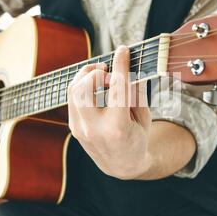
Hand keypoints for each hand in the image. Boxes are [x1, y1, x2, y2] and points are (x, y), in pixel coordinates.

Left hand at [67, 46, 151, 179]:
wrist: (122, 165)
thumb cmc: (137, 138)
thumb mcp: (143, 116)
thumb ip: (135, 90)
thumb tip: (127, 65)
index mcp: (118, 127)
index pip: (117, 87)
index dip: (120, 64)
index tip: (123, 50)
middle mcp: (95, 129)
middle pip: (84, 87)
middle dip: (95, 71)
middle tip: (108, 69)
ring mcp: (81, 129)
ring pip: (73, 91)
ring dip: (86, 76)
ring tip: (100, 73)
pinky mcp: (74, 128)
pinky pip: (72, 99)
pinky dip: (82, 86)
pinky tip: (94, 83)